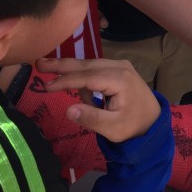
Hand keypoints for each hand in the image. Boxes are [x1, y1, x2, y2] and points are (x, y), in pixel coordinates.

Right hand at [37, 57, 160, 143]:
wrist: (153, 120)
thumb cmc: (133, 126)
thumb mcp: (113, 128)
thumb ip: (91, 119)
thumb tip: (69, 110)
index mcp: (120, 79)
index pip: (87, 77)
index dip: (65, 81)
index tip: (46, 86)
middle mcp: (120, 67)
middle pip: (86, 64)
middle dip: (62, 64)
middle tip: (38, 63)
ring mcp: (120, 65)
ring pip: (89, 64)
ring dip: (69, 68)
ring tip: (48, 70)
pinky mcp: (118, 68)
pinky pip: (95, 68)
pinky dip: (81, 74)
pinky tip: (76, 87)